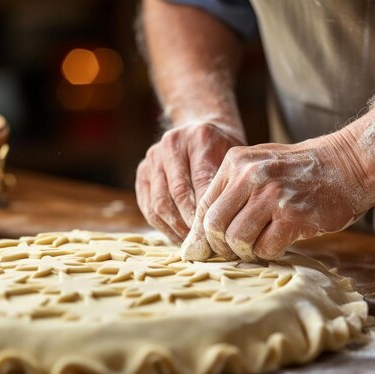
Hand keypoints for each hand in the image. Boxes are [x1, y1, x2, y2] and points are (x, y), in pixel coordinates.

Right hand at [135, 120, 244, 241]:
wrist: (201, 128)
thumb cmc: (223, 150)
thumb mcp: (233, 159)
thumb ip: (227, 184)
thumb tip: (220, 225)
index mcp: (199, 137)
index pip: (202, 181)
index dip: (207, 211)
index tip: (217, 234)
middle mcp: (171, 144)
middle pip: (178, 193)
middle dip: (191, 223)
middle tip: (204, 244)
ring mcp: (153, 157)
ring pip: (159, 203)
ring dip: (176, 228)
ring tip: (192, 243)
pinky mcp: (142, 171)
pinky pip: (147, 206)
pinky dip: (163, 225)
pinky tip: (178, 236)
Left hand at [181, 130, 374, 260]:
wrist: (348, 163)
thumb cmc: (300, 170)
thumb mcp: (259, 165)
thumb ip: (231, 191)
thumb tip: (201, 233)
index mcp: (236, 162)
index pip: (203, 206)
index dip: (199, 234)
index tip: (199, 251)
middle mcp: (250, 176)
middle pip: (214, 226)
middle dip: (218, 247)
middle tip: (229, 253)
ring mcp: (272, 195)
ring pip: (237, 240)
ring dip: (244, 252)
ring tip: (256, 247)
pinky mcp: (293, 216)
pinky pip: (266, 248)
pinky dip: (268, 253)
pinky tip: (278, 243)